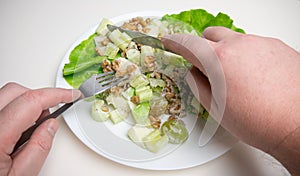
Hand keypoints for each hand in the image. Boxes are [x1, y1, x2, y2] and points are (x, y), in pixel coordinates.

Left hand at [0, 82, 80, 175]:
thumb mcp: (20, 175)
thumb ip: (39, 147)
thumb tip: (51, 124)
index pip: (30, 102)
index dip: (55, 95)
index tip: (70, 95)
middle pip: (15, 91)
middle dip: (39, 98)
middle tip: (49, 116)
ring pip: (6, 95)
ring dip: (26, 104)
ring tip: (30, 128)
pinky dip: (14, 110)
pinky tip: (16, 129)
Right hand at [162, 27, 299, 174]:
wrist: (298, 125)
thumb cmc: (259, 121)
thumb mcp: (216, 108)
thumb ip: (198, 84)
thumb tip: (194, 72)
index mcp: (219, 59)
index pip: (188, 43)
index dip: (174, 42)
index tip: (169, 41)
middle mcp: (240, 45)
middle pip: (211, 34)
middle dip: (205, 47)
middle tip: (209, 67)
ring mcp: (261, 43)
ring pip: (235, 40)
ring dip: (229, 52)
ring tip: (238, 78)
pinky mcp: (278, 46)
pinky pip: (254, 45)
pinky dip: (248, 55)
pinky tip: (257, 77)